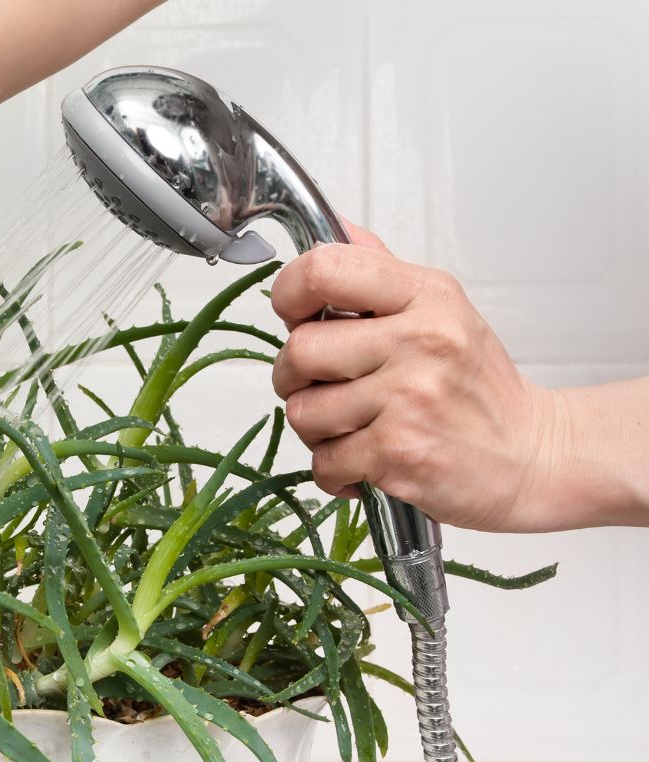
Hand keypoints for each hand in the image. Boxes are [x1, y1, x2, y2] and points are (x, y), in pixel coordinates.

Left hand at [270, 222, 565, 531]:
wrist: (531, 455)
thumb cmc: (478, 385)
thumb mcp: (442, 309)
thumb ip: (381, 273)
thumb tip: (335, 232)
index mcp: (426, 296)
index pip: (324, 270)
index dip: (289, 293)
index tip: (295, 313)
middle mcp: (419, 341)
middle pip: (300, 349)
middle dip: (293, 375)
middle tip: (320, 384)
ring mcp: (408, 398)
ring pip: (302, 411)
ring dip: (315, 428)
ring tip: (351, 425)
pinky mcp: (399, 452)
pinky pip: (323, 461)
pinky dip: (334, 468)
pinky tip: (364, 459)